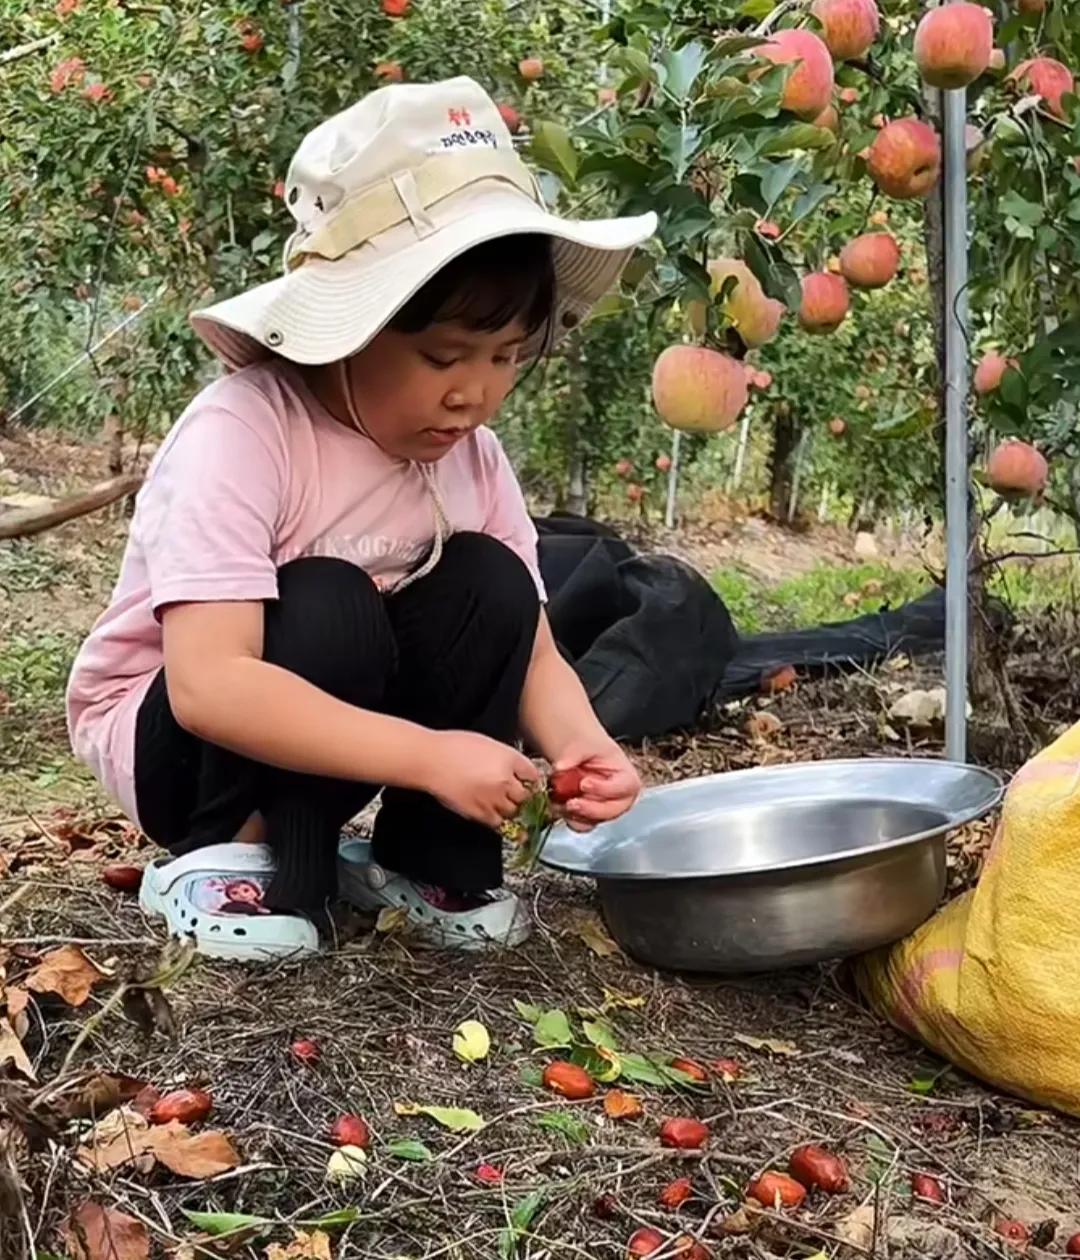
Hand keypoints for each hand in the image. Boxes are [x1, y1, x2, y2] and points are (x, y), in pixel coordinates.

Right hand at [424, 730, 539, 828]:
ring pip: (513, 811)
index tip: (526, 782)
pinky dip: (497, 819)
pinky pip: (498, 823)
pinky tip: (491, 812)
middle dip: (521, 795)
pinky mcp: (480, 812)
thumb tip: (514, 770)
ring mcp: (493, 798)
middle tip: (513, 794)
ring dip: (509, 808)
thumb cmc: (453, 747)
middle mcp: (506, 779)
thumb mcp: (487, 743)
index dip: (529, 780)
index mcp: (509, 758)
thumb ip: (505, 758)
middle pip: (526, 796)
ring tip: (499, 802)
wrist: (431, 760)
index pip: (533, 774)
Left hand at [550, 737, 641, 832]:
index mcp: (627, 777)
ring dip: (575, 814)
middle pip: (611, 811)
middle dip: (589, 809)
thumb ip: (572, 754)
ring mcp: (604, 809)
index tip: (584, 783)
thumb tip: (560, 767)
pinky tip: (558, 803)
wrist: (576, 753)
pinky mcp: (588, 816)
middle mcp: (619, 797)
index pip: (626, 787)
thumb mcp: (583, 743)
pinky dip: (567, 816)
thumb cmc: (588, 746)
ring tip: (559, 800)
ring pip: (593, 821)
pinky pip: (579, 824)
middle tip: (570, 802)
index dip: (605, 789)